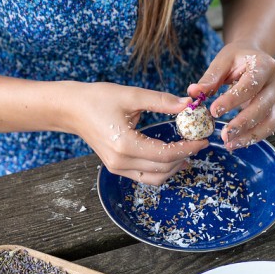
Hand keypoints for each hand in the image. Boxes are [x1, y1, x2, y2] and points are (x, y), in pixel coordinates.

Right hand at [67, 82, 208, 185]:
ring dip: (174, 167)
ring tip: (188, 152)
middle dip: (185, 157)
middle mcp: (121, 162)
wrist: (72, 109)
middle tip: (198, 143)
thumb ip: (162, 101)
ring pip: (155, 178)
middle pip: (163, 169)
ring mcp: (117, 168)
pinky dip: (161, 170)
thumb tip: (188, 104)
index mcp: (124, 144)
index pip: (165, 154)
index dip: (188, 148)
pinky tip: (172, 157)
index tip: (203, 140)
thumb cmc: (98, 99)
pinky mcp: (117, 168)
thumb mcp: (131, 95)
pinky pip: (145, 176)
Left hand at [187, 42, 274, 149]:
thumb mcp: (223, 61)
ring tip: (229, 144)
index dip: (232, 100)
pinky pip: (268, 128)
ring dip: (249, 136)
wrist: (255, 57)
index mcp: (264, 65)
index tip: (214, 111)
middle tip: (224, 135)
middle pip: (262, 107)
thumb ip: (210, 78)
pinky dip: (253, 138)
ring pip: (268, 121)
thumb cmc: (238, 58)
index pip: (249, 86)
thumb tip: (193, 92)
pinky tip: (236, 143)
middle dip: (242, 123)